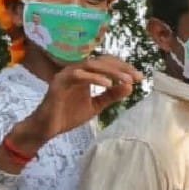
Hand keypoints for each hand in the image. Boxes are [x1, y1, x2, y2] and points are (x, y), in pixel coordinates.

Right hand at [20, 54, 143, 146]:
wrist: (48, 128)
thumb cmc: (69, 115)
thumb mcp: (96, 105)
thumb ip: (111, 95)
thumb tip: (130, 86)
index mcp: (86, 74)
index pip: (107, 63)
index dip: (123, 67)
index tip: (140, 77)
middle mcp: (76, 70)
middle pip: (101, 61)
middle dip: (121, 68)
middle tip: (137, 76)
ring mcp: (67, 74)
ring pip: (90, 65)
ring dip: (110, 71)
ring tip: (126, 79)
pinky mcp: (59, 82)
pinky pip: (78, 75)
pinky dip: (94, 78)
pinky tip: (108, 84)